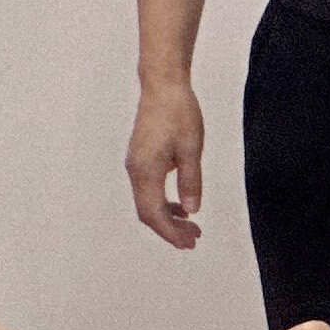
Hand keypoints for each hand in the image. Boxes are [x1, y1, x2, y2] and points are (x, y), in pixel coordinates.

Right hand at [126, 84, 206, 250]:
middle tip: (194, 239)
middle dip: (169, 229)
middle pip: (148, 211)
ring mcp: (136, 165)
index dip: (170, 232)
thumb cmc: (180, 114)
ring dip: (168, 216)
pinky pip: (149, 189)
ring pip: (148, 201)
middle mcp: (136, 171)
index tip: (188, 243)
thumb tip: (192, 210)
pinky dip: (164, 201)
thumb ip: (191, 181)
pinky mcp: (141, 158)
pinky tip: (182, 205)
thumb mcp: (192, 148)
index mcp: (145, 171)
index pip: (154, 213)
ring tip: (192, 226)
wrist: (163, 87)